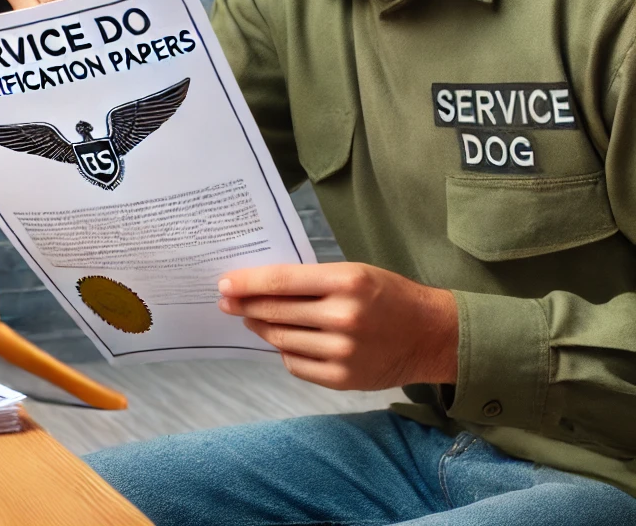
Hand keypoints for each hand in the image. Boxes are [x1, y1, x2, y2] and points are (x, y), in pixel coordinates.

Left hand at [217, 262, 458, 390]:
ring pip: (281, 340)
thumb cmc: (387, 295)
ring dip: (260, 328)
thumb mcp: (353, 273)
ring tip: (251, 319)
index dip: (247, 283)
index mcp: (347, 281)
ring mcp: (343, 352)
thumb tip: (259, 288)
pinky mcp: (343, 379)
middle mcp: (344, 317)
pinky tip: (282, 341)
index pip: (282, 281)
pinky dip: (283, 351)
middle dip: (244, 306)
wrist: (430, 335)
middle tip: (226, 302)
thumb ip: (310, 281)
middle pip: (276, 312)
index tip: (224, 284)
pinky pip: (296, 365)